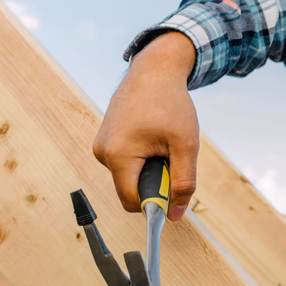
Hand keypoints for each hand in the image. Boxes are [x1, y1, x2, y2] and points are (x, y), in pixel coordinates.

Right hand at [93, 31, 198, 219]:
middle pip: (130, 189)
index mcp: (118, 155)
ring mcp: (101, 145)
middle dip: (155, 182)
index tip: (175, 192)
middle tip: (171, 156)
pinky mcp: (105, 140)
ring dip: (149, 169)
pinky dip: (142, 159)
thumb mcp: (185, 145)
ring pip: (129, 177)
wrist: (154, 70)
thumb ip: (183, 183)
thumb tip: (176, 216)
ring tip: (161, 143)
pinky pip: (125, 163)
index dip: (156, 204)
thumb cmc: (170, 103)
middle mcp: (102, 152)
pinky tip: (152, 137)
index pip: (132, 201)